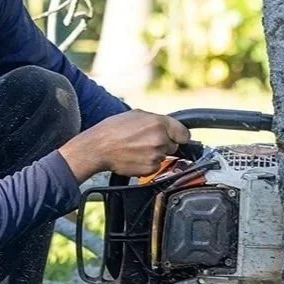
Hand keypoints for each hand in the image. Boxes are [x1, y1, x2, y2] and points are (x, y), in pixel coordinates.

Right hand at [58, 110, 190, 181]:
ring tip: (137, 149)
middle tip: (146, 142)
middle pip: (174, 145)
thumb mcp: (136, 115)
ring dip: (154, 154)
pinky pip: (155, 167)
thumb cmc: (113, 129)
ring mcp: (156, 155)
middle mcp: (160, 139)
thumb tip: (167, 125)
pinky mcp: (150, 168)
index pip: (185, 134)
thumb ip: (155, 119)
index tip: (176, 138)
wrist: (99, 148)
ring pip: (163, 156)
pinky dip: (148, 164)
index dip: (179, 136)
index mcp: (160, 123)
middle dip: (164, 144)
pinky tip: (135, 157)